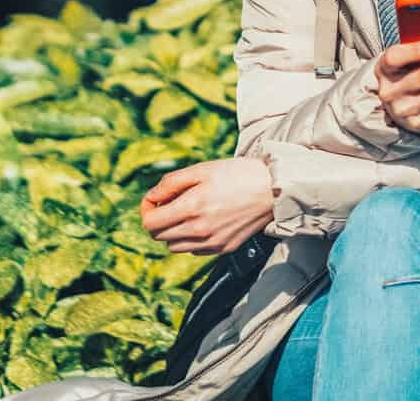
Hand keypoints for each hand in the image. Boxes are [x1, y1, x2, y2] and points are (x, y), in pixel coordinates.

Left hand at [141, 158, 275, 255]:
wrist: (272, 189)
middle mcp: (200, 231)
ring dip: (173, 230)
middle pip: (159, 236)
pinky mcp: (223, 249)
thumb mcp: (201, 169)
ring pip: (174, 246)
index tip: (155, 199)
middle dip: (159, 218)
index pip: (150, 223)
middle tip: (172, 202)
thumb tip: (151, 198)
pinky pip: (193, 250)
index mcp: (192, 208)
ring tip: (188, 211)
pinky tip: (204, 221)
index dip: (147, 209)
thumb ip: (170, 183)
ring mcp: (212, 243)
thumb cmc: (238, 174)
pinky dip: (191, 238)